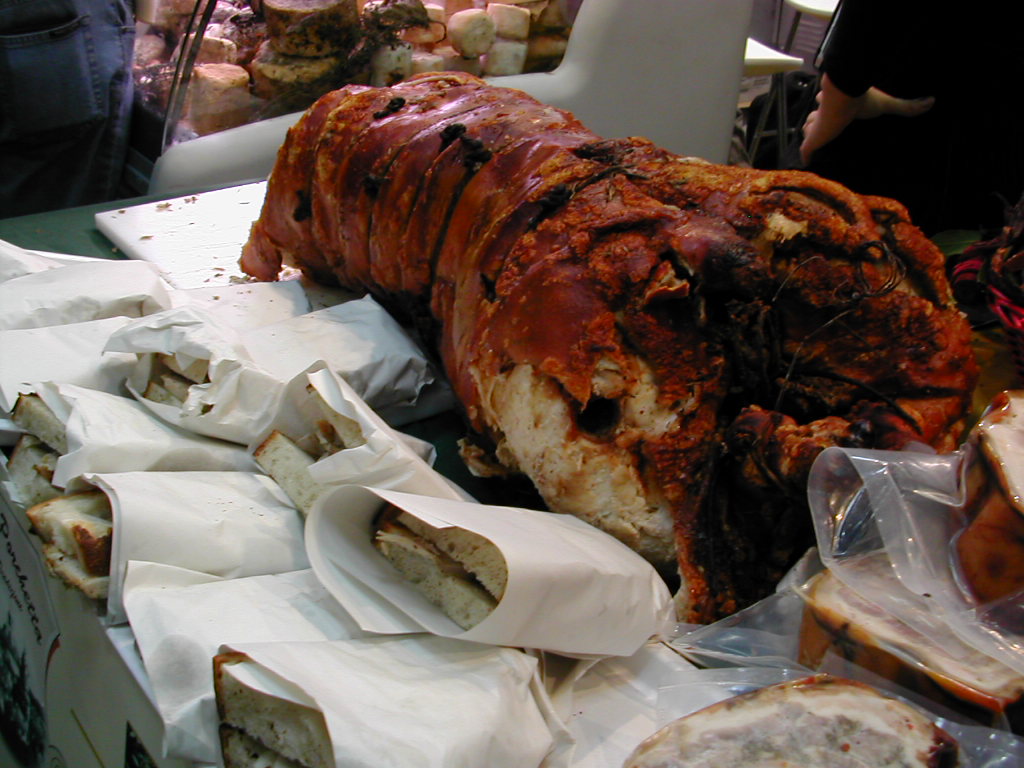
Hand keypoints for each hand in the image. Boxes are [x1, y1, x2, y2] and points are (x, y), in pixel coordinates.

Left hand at [800, 74, 934, 164]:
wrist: (843, 97)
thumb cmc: (862, 100)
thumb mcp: (887, 104)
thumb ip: (907, 106)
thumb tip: (932, 102)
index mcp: (839, 103)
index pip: (830, 101)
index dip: (828, 102)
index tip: (831, 108)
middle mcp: (825, 112)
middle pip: (816, 113)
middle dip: (816, 117)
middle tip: (820, 125)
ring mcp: (817, 126)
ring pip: (808, 126)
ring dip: (810, 130)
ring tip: (813, 139)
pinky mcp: (812, 139)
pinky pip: (805, 149)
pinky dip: (805, 155)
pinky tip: (807, 161)